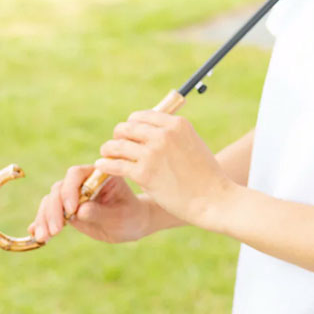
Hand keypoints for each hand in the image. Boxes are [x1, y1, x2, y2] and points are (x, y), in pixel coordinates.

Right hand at [29, 164, 151, 244]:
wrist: (132, 223)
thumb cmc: (130, 216)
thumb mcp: (120, 216)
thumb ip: (101, 212)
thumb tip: (79, 211)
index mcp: (99, 175)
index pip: (76, 174)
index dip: (70, 189)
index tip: (72, 210)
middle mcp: (83, 182)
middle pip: (59, 188)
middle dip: (54, 209)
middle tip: (56, 231)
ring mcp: (73, 196)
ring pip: (51, 201)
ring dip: (44, 218)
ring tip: (45, 237)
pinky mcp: (67, 211)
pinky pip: (49, 213)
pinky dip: (42, 223)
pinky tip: (36, 235)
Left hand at [92, 110, 232, 228]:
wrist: (211, 197)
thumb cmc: (203, 174)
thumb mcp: (192, 143)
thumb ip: (172, 135)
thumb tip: (148, 131)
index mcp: (177, 124)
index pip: (142, 116)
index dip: (132, 125)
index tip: (128, 134)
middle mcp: (164, 134)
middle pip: (128, 127)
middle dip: (119, 135)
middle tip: (115, 146)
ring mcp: (153, 153)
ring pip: (118, 144)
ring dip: (109, 149)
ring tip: (106, 155)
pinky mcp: (144, 173)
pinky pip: (115, 164)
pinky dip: (106, 164)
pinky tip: (102, 166)